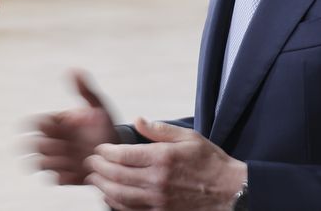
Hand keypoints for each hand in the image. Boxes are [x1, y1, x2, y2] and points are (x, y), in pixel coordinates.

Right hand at [32, 70, 120, 184]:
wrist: (120, 151)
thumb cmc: (106, 125)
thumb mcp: (99, 106)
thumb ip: (85, 90)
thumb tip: (73, 69)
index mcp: (57, 123)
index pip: (36, 123)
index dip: (39, 125)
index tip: (51, 126)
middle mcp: (54, 141)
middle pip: (33, 144)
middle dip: (38, 146)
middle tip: (56, 146)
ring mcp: (59, 160)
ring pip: (40, 163)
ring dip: (48, 161)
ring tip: (65, 159)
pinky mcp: (67, 176)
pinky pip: (55, 179)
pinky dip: (61, 176)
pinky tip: (75, 172)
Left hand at [85, 117, 246, 210]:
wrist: (230, 192)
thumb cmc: (211, 163)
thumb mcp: (189, 137)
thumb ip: (160, 130)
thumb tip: (138, 120)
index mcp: (162, 158)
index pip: (122, 155)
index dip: (105, 151)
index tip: (99, 148)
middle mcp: (157, 180)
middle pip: (116, 175)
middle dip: (98, 168)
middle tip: (91, 162)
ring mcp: (157, 200)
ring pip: (119, 195)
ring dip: (102, 186)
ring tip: (95, 178)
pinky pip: (130, 210)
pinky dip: (115, 203)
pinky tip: (110, 196)